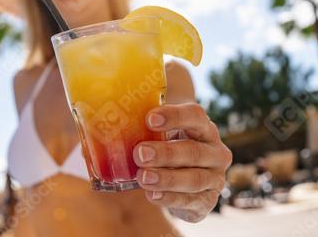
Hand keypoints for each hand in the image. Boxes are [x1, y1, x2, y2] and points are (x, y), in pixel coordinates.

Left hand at [133, 103, 231, 221]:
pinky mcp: (208, 201)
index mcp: (203, 127)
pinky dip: (171, 199)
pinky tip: (152, 195)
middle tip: (140, 153)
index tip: (149, 119)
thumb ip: (140, 126)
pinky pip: (192, 201)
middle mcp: (215, 151)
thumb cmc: (167, 146)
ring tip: (143, 177)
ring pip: (194, 179)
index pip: (194, 115)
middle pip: (194, 151)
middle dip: (166, 153)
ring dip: (167, 179)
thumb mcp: (160, 133)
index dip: (173, 116)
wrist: (182, 179)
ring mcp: (215, 178)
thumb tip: (102, 124)